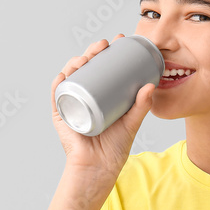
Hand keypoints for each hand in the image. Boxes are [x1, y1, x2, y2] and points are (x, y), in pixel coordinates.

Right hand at [50, 33, 155, 178]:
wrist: (99, 168)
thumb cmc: (114, 148)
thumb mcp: (131, 123)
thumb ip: (142, 106)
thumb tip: (151, 85)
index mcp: (101, 94)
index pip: (103, 67)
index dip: (108, 52)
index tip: (119, 41)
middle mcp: (85, 95)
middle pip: (86, 67)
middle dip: (92, 52)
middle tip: (103, 46)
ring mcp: (72, 103)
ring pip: (71, 76)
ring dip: (75, 62)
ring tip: (87, 58)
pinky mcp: (62, 115)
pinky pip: (57, 96)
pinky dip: (59, 83)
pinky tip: (65, 74)